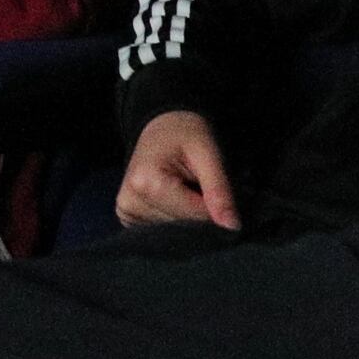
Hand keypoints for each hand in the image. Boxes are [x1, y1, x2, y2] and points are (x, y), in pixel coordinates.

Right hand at [117, 110, 239, 228]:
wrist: (162, 126)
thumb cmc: (185, 133)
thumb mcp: (207, 153)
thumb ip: (219, 190)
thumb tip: (231, 227)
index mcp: (146, 183)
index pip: (195, 216)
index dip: (215, 206)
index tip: (213, 185)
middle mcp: (130, 201)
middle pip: (183, 226)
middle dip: (200, 211)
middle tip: (199, 183)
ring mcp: (126, 211)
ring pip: (175, 232)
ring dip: (188, 215)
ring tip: (185, 187)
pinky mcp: (127, 216)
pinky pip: (161, 230)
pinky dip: (175, 219)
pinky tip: (174, 199)